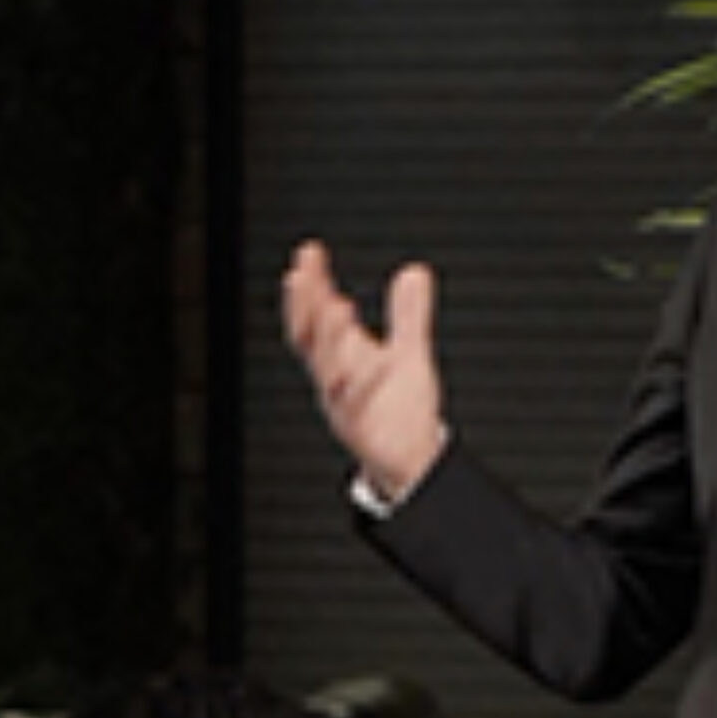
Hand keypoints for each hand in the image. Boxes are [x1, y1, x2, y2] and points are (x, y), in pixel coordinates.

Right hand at [282, 240, 445, 499]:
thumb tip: (414, 272)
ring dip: (330, 339)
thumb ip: (408, 314)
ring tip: (336, 306)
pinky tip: (378, 363)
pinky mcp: (365, 431)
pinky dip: (366, 384)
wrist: (406, 463)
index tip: (309, 253)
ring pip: (329, 370)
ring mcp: (347, 405)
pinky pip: (359, 407)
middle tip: (302, 276)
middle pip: (310, 340)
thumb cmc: (399, 409)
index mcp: (341, 358)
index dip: (310, 285)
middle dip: (304, 307)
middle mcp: (336, 380)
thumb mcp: (407, 352)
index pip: (316, 317)